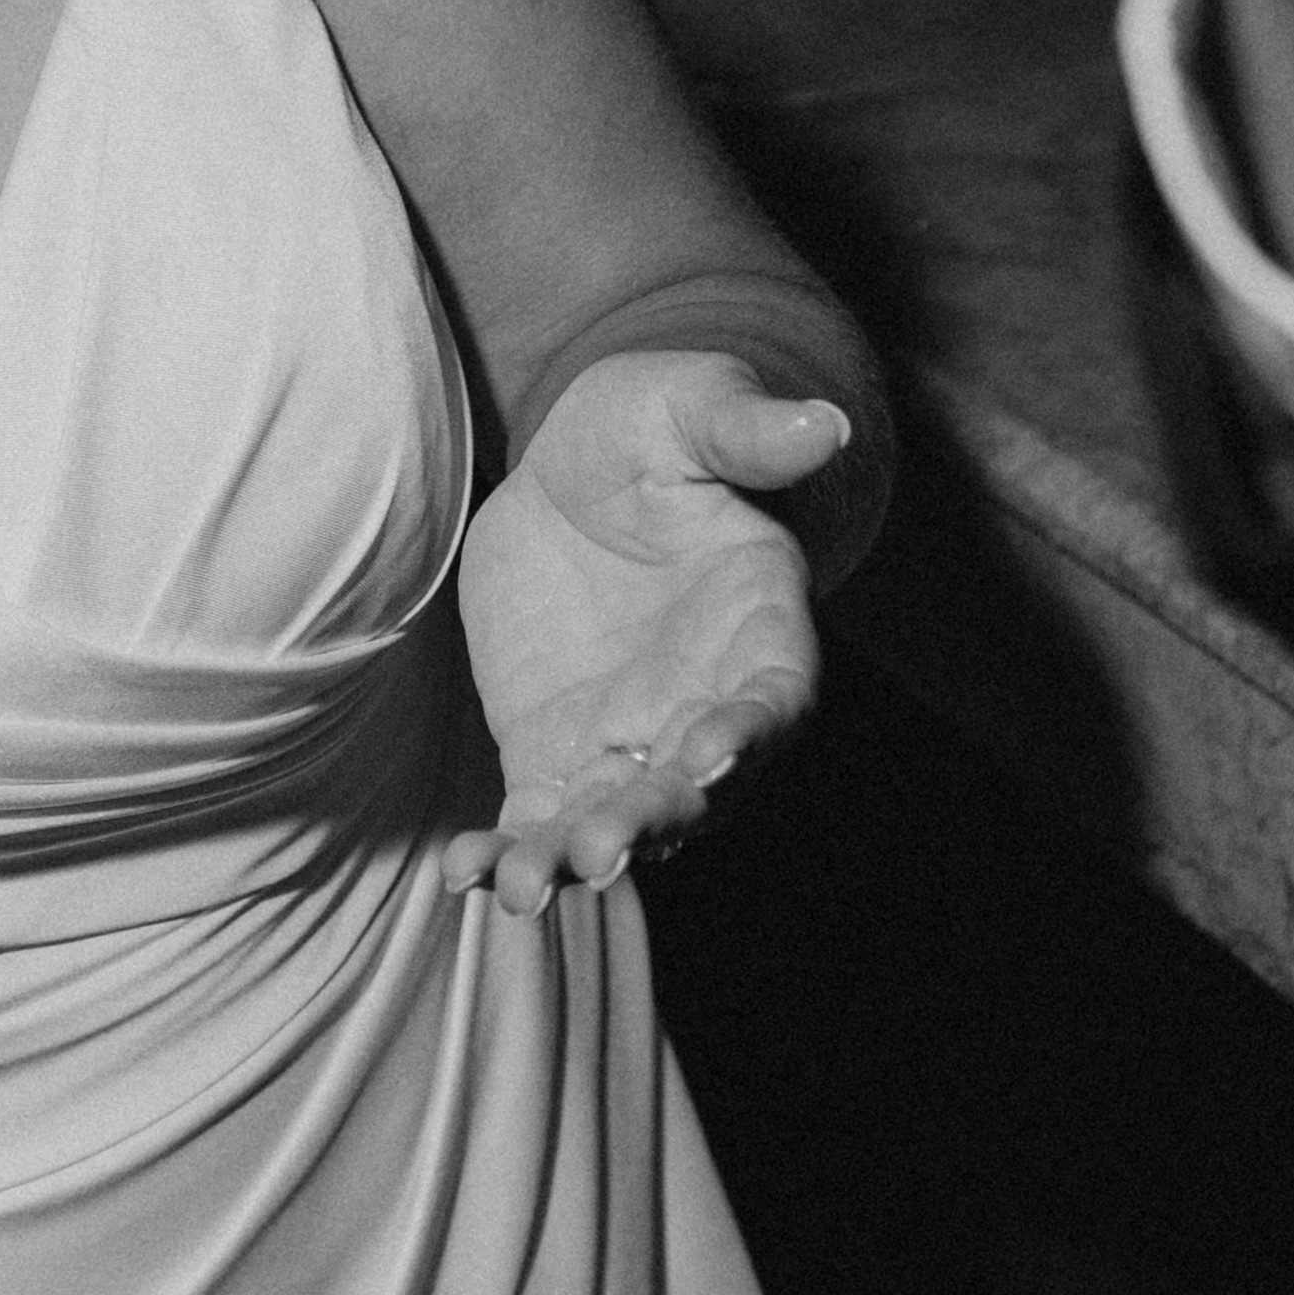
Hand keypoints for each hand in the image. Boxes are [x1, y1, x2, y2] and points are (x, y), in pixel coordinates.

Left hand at [448, 348, 849, 906]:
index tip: (710, 756)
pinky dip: (508, 853)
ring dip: (576, 858)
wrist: (571, 474)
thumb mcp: (689, 405)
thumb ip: (748, 428)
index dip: (751, 733)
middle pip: (698, 787)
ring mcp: (632, 740)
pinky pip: (539, 818)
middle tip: (604, 850)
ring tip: (526, 889)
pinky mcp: (558, 757)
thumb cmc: (652, 428)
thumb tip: (827, 422)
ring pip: (617, 818)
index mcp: (759, 623)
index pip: (774, 697)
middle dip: (655, 821)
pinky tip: (466, 873)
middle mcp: (706, 703)